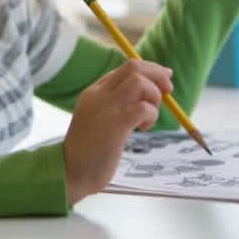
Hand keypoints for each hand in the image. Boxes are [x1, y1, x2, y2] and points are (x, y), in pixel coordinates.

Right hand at [62, 60, 172, 204]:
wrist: (70, 171)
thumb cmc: (89, 150)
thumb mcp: (100, 118)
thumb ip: (118, 104)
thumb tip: (149, 94)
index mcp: (95, 91)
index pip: (126, 67)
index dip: (150, 69)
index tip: (165, 78)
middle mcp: (99, 94)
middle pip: (134, 68)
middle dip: (158, 74)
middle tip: (169, 90)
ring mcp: (107, 108)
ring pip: (139, 82)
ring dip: (154, 95)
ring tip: (149, 115)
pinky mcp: (116, 125)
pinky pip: (144, 108)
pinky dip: (152, 115)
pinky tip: (144, 127)